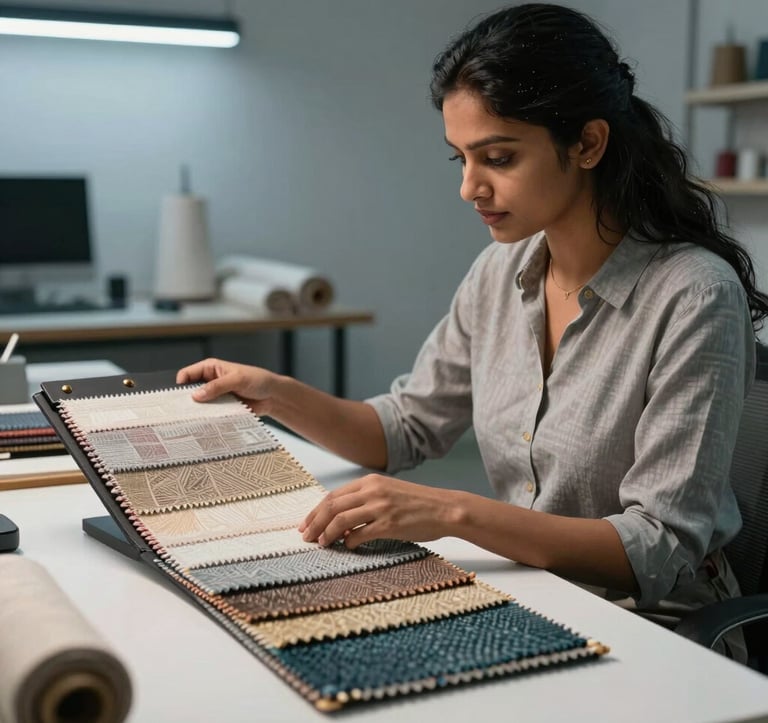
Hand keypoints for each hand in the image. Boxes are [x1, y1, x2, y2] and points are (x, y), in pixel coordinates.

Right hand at [176, 358, 278, 415]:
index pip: (187, 374)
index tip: (177, 397)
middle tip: (182, 412)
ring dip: (198, 412)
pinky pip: (210, 415)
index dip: (180, 385)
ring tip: (193, 420)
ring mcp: (215, 396)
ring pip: (199, 405)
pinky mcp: (221, 409)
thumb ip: (217, 386)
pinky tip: (206, 425)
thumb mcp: (237, 380)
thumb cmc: (258, 380)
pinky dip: (208, 419)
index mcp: (211, 369)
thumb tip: (196, 395)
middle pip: (190, 392)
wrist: (272, 396)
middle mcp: (210, 382)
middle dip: (187, 401)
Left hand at [299, 474, 457, 548]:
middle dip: (315, 522)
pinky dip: (349, 542)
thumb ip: (366, 500)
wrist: (445, 508)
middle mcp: (373, 491)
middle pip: (332, 506)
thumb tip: (341, 522)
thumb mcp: (389, 492)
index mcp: (370, 481)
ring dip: (327, 534)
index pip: (334, 495)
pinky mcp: (389, 524)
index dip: (316, 511)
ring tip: (322, 544)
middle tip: (306, 537)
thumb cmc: (418, 504)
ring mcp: (381, 507)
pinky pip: (359, 534)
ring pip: (341, 520)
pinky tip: (348, 547)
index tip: (306, 524)